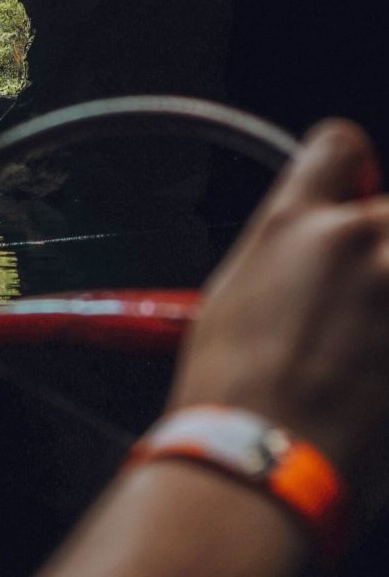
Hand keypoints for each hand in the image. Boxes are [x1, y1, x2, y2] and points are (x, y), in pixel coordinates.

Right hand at [169, 119, 388, 519]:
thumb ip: (286, 250)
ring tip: (367, 339)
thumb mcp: (234, 292)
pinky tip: (376, 367)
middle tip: (367, 291)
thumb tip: (310, 246)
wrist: (260, 461)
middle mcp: (356, 242)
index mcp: (295, 222)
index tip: (357, 192)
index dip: (351, 168)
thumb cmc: (231, 390)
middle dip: (384, 243)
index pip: (340, 144)